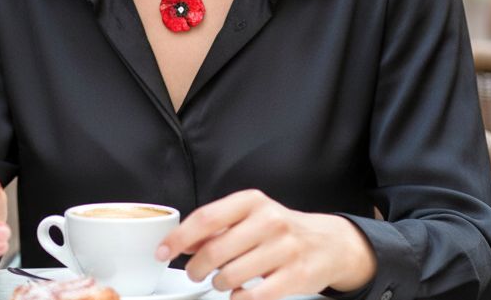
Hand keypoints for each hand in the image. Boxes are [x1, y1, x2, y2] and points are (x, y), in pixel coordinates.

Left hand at [156, 190, 375, 299]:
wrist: (327, 243)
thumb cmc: (280, 228)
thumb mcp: (250, 216)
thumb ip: (217, 227)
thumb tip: (183, 242)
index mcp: (251, 201)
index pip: (206, 218)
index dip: (179, 238)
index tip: (163, 251)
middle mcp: (268, 220)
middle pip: (215, 251)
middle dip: (197, 267)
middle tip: (195, 272)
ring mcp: (284, 248)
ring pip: (230, 275)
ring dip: (219, 283)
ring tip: (223, 280)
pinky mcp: (295, 276)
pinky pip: (253, 296)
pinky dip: (239, 298)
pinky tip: (240, 292)